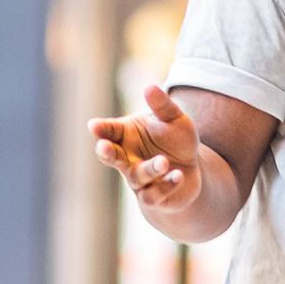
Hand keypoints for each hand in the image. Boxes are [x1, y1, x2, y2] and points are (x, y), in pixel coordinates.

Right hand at [89, 84, 203, 225]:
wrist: (191, 170)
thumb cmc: (176, 141)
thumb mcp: (174, 119)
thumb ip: (162, 106)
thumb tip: (149, 87)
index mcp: (125, 135)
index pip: (108, 130)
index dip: (100, 129)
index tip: (93, 125)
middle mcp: (126, 157)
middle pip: (109, 156)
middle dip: (106, 152)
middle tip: (104, 147)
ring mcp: (137, 179)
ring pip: (136, 176)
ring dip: (149, 169)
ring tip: (163, 161)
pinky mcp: (152, 197)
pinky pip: (153, 194)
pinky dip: (166, 185)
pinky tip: (178, 175)